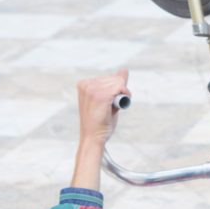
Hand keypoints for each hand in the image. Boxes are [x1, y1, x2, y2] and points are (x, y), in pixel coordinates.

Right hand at [71, 69, 130, 190]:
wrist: (93, 138)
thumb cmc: (100, 122)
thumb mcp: (107, 99)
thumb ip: (115, 84)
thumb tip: (124, 69)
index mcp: (84, 84)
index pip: (110, 78)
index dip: (115, 91)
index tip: (106, 104)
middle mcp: (86, 84)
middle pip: (116, 79)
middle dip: (119, 93)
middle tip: (109, 108)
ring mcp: (93, 89)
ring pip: (120, 83)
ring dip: (122, 96)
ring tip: (110, 109)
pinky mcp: (101, 96)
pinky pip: (121, 88)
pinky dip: (124, 96)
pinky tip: (117, 106)